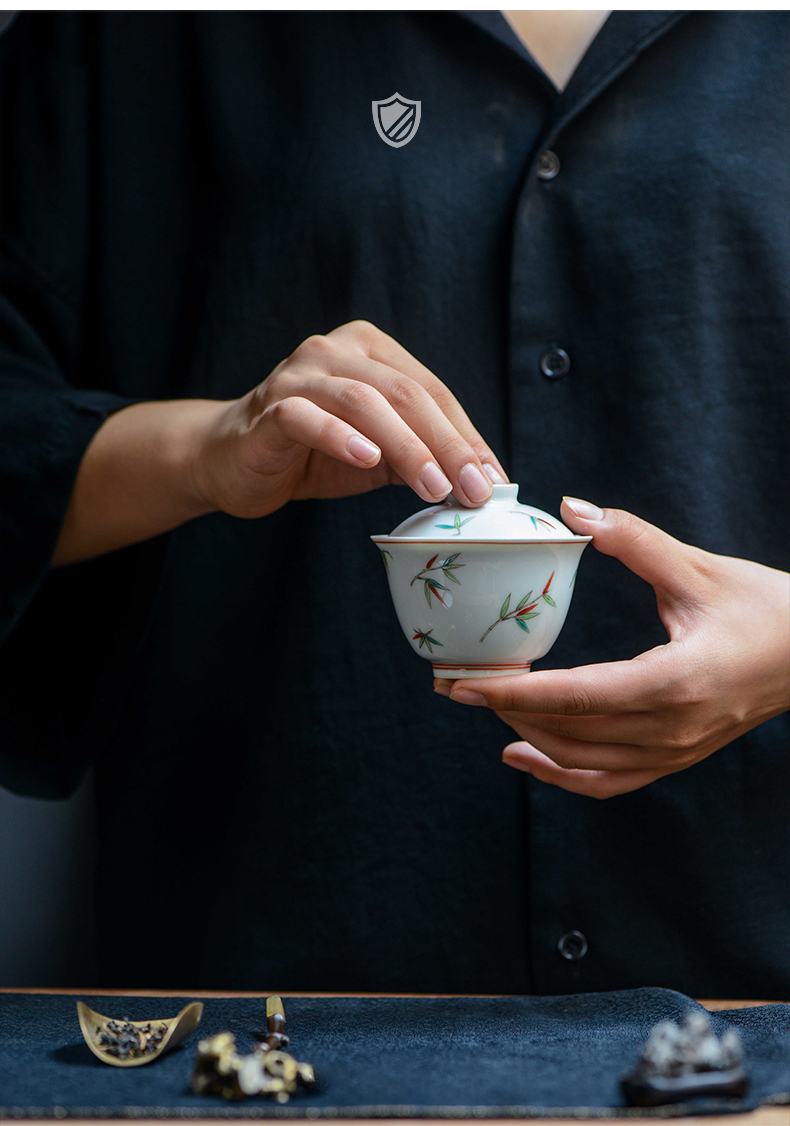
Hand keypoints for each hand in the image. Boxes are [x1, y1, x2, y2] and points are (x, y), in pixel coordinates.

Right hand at [192, 320, 505, 518]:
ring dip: (406, 446)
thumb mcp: (377, 454)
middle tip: (472, 490)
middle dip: (446, 444)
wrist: (230, 461)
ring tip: (434, 487)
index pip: (431, 391)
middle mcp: (335, 351)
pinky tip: (367, 460)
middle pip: (404, 392)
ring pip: (363, 402)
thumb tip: (478, 481)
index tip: (493, 480)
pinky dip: (340, 437)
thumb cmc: (310, 453)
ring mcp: (299, 375)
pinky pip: (307, 418)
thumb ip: (419, 455)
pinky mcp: (269, 408)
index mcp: (369, 350)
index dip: (467, 436)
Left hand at [436, 498, 789, 797]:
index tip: (464, 683)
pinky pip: (608, 781)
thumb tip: (572, 507)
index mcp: (676, 681)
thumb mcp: (698, 568)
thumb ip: (632, 539)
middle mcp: (672, 728)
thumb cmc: (765, 608)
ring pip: (582, 762)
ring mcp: (675, 752)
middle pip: (570, 732)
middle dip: (507, 709)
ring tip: (487, 706)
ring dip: (528, 737)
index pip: (577, 695)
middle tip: (459, 682)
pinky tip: (522, 755)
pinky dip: (561, 774)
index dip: (514, 692)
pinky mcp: (676, 758)